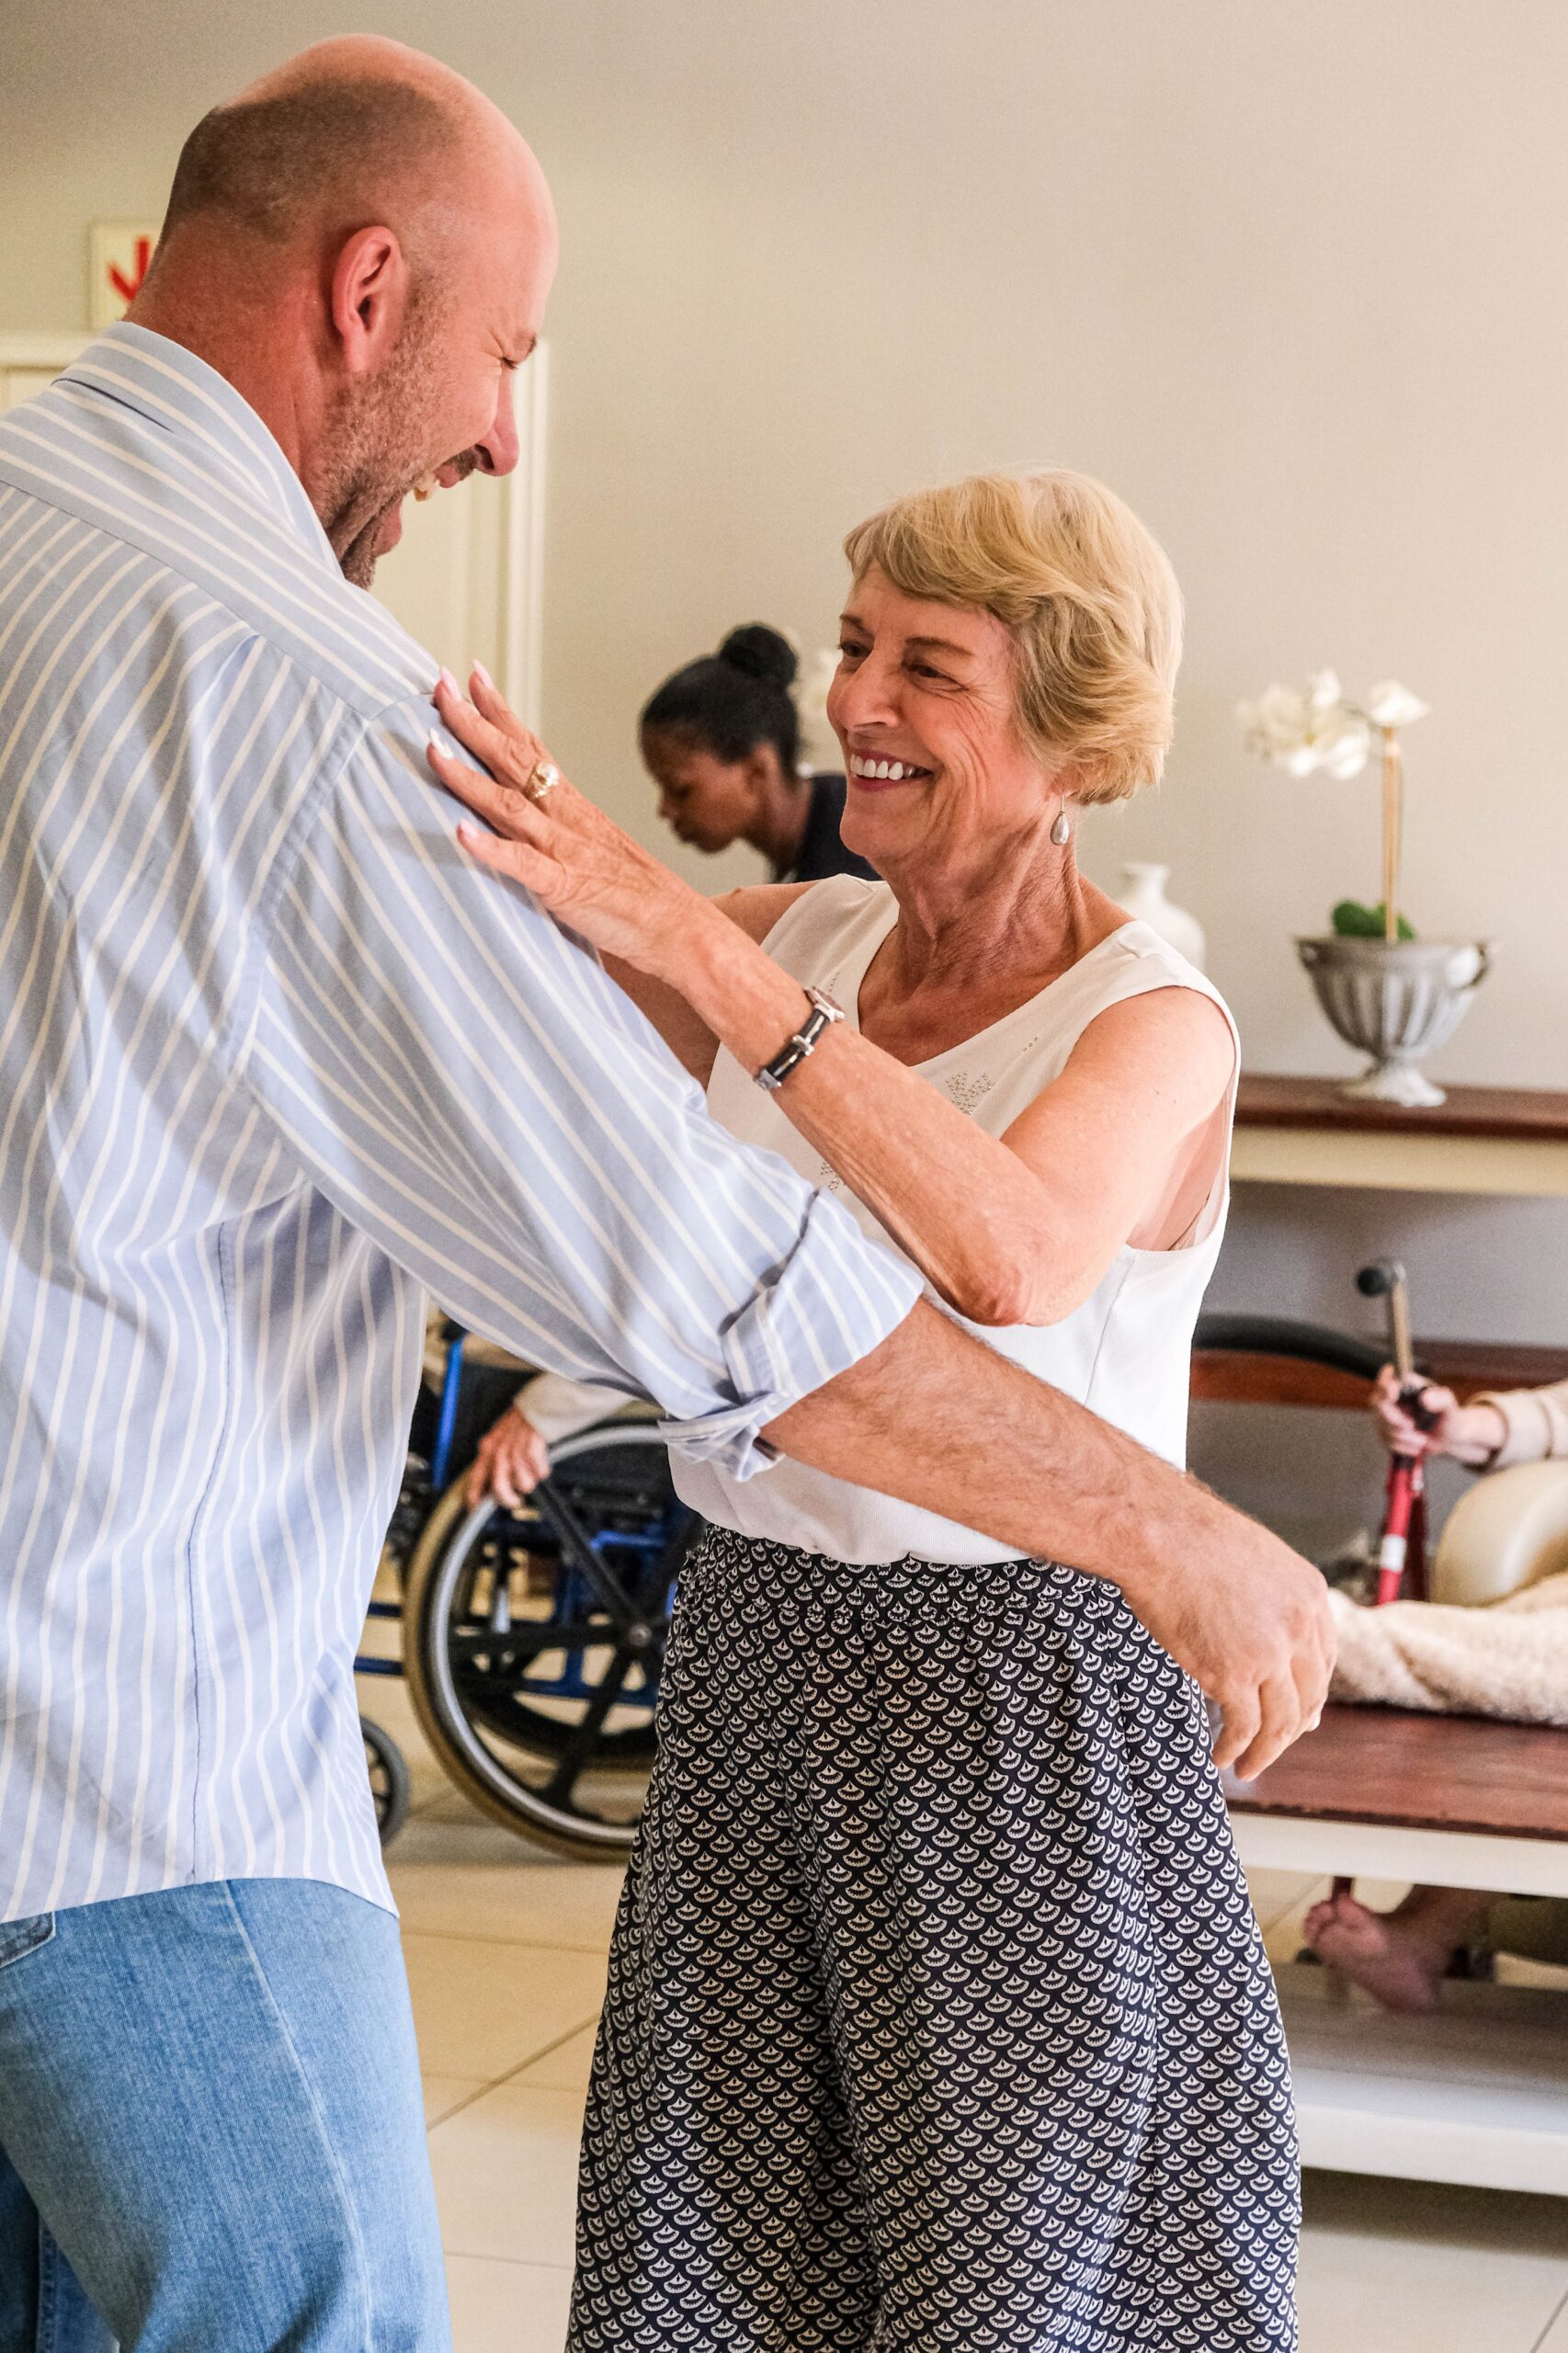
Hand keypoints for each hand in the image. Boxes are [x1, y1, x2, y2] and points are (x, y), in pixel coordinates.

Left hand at [428, 666, 704, 977]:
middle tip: (439, 684)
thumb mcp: (597, 849)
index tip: (472, 675)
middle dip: (471, 721)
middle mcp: (565, 818)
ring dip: (466, 776)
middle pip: (512, 759)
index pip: (531, 746)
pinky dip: (490, 848)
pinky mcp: (562, 888)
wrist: (680, 927)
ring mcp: (563, 850)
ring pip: (507, 803)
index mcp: (573, 806)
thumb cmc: (639, 896)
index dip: (499, 710)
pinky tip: (460, 833)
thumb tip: (529, 820)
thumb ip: (560, 831)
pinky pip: (522, 864)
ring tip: (431, 749)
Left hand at [466, 1407, 551, 1509]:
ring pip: (522, 1483)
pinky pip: (539, 1473)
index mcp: (488, 1447)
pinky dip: (542, 1471)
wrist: (539, 1403)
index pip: (475, 1478)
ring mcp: (516, 1450)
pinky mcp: (533, 1449)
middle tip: (514, 1500)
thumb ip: (494, 1460)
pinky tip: (541, 1464)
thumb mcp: (499, 1438)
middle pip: (499, 1487)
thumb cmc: (521, 1420)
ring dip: (530, 1480)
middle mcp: (499, 1450)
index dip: (474, 1498)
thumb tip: (490, 1485)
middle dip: (508, 1499)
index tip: (475, 1509)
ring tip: (532, 1470)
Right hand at [1122, 1519, 1335, 1779]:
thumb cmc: (1188, 1539)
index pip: (1323, 1659)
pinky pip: (1244, 1728)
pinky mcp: (1234, 1674)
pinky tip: (1221, 1756)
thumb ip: (1272, 1603)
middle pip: (1309, 1696)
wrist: (1157, 1534)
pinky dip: (1235, 1749)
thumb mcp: (1252, 1563)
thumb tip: (1279, 1654)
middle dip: (1291, 1729)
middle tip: (1273, 1747)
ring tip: (1246, 1766)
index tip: (1300, 1714)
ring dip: (1265, 1752)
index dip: (1310, 1693)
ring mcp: (1270, 1652)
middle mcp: (1300, 1626)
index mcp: (1310, 1594)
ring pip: (1281, 1722)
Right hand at [1369, 1365, 1502, 1465]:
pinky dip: (1401, 1447)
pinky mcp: (1386, 1431)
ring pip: (1382, 1425)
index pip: (1386, 1380)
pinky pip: (1385, 1440)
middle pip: (1378, 1405)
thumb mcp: (1450, 1407)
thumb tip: (1425, 1399)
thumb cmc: (1450, 1417)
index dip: (1384, 1385)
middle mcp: (1393, 1398)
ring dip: (1403, 1437)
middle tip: (1412, 1426)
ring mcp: (1387, 1415)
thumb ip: (1442, 1399)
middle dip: (1394, 1420)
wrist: (1447, 1438)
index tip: (1393, 1393)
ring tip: (1422, 1440)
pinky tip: (1415, 1447)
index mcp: (1407, 1386)